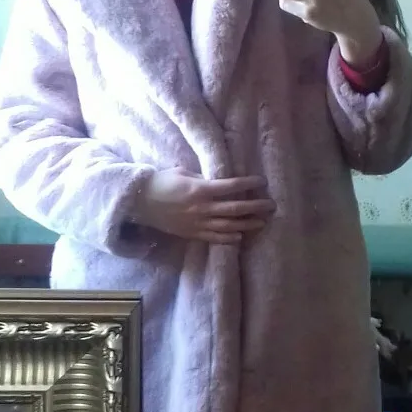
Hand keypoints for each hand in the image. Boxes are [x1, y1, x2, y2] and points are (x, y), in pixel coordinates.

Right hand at [134, 167, 275, 243]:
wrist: (140, 202)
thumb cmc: (161, 182)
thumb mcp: (183, 173)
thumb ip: (203, 178)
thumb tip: (219, 181)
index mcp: (200, 189)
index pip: (231, 186)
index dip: (248, 183)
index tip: (262, 181)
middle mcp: (202, 208)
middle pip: (234, 208)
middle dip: (255, 206)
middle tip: (271, 204)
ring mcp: (197, 223)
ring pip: (228, 226)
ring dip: (247, 224)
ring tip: (262, 222)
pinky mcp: (192, 233)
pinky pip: (214, 238)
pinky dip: (229, 238)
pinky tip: (241, 237)